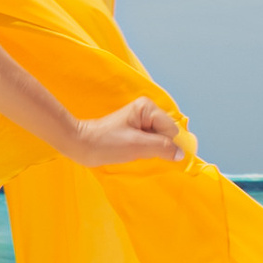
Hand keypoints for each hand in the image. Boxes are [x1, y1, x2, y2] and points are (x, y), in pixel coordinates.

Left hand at [59, 95, 187, 167]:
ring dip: (149, 148)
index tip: (146, 148)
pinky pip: (150, 141)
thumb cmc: (106, 144)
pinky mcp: (135, 129)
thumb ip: (162, 148)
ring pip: (159, 139)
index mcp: (147, 107)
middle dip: (156, 145)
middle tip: (136, 147)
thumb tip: (181, 154)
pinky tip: (130, 149)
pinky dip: (144, 149)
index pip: (171, 130)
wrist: (81, 145)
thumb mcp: (137, 146)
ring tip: (131, 148)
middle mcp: (146, 109)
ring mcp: (140, 119)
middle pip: (166, 133)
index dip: (162, 143)